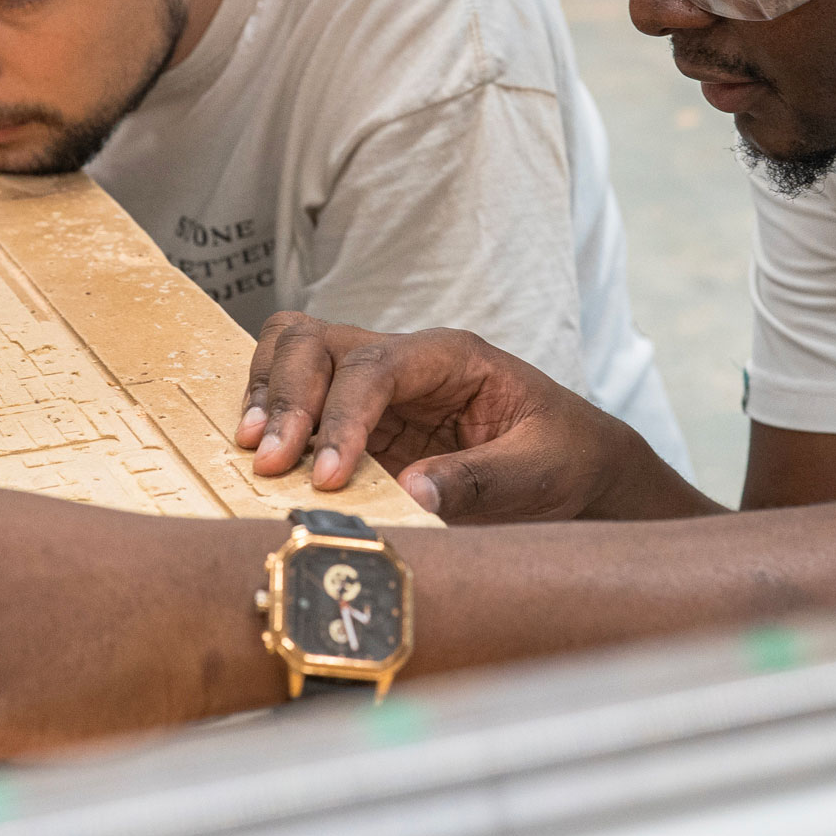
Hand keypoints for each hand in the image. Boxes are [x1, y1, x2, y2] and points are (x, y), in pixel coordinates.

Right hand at [236, 314, 715, 523]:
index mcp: (451, 357)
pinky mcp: (360, 424)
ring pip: (294, 354)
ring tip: (255, 454)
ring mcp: (376, 390)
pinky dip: (271, 420)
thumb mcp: (539, 472)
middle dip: (286, 395)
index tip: (330, 476)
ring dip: (266, 397)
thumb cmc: (567, 457)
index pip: (375, 367)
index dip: (343, 415)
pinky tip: (261, 460)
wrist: (580, 469)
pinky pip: (298, 402)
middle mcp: (404, 361)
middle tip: (270, 460)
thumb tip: (411, 494)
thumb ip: (480, 481)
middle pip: (316, 340)